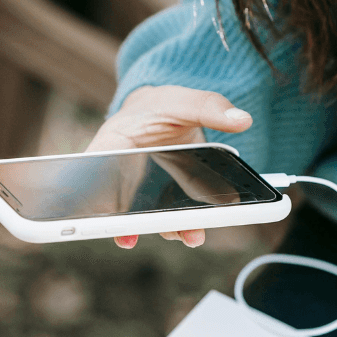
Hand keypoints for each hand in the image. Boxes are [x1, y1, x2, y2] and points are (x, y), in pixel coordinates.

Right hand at [84, 85, 252, 248]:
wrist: (170, 112)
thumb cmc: (163, 105)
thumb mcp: (183, 100)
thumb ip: (209, 107)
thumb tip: (242, 119)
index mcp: (113, 142)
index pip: (96, 170)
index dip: (94, 195)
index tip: (106, 213)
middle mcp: (123, 170)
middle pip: (120, 200)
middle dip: (130, 221)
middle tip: (134, 236)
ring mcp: (143, 188)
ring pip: (148, 213)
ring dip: (164, 226)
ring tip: (186, 234)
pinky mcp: (164, 195)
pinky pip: (168, 212)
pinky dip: (179, 223)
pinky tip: (191, 231)